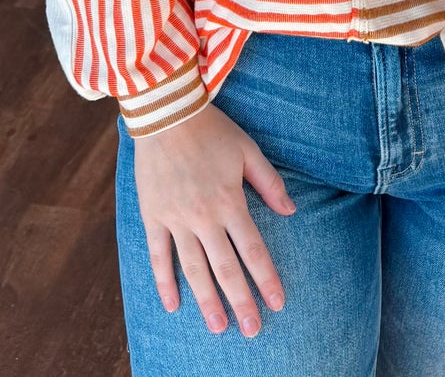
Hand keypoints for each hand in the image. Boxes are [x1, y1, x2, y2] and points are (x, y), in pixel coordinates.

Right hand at [132, 103, 295, 337]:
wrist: (167, 113)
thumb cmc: (212, 130)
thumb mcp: (248, 150)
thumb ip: (269, 183)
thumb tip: (291, 211)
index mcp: (230, 201)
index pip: (253, 250)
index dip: (266, 279)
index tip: (277, 303)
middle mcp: (204, 217)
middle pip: (225, 268)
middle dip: (241, 301)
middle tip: (252, 330)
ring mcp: (176, 219)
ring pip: (193, 269)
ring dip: (206, 300)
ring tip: (218, 327)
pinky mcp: (153, 216)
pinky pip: (159, 255)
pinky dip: (164, 281)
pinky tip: (173, 304)